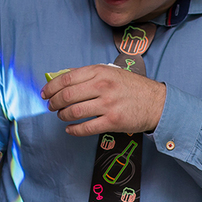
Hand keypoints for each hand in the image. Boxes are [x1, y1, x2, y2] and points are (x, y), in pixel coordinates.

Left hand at [42, 63, 166, 136]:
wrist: (156, 103)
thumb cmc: (132, 87)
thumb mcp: (111, 72)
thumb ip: (88, 74)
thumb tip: (62, 77)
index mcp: (100, 71)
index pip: (67, 78)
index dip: (51, 87)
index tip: (45, 93)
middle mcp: (103, 86)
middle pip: (67, 96)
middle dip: (54, 103)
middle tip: (51, 106)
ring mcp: (108, 104)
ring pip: (74, 112)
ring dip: (62, 116)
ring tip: (61, 116)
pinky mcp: (112, 121)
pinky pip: (86, 128)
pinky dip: (73, 130)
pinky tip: (70, 129)